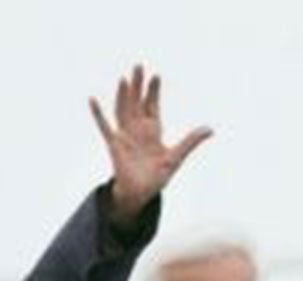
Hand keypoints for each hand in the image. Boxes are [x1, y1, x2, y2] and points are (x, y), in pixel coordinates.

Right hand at [90, 65, 212, 227]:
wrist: (141, 193)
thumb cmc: (157, 176)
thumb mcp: (176, 157)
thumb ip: (191, 141)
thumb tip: (210, 128)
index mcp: (152, 131)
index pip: (152, 106)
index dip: (154, 92)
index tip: (156, 75)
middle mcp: (137, 129)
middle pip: (136, 102)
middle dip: (138, 85)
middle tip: (139, 65)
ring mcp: (124, 135)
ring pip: (123, 109)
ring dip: (123, 94)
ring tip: (124, 78)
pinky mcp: (114, 144)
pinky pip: (104, 126)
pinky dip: (98, 113)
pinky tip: (93, 99)